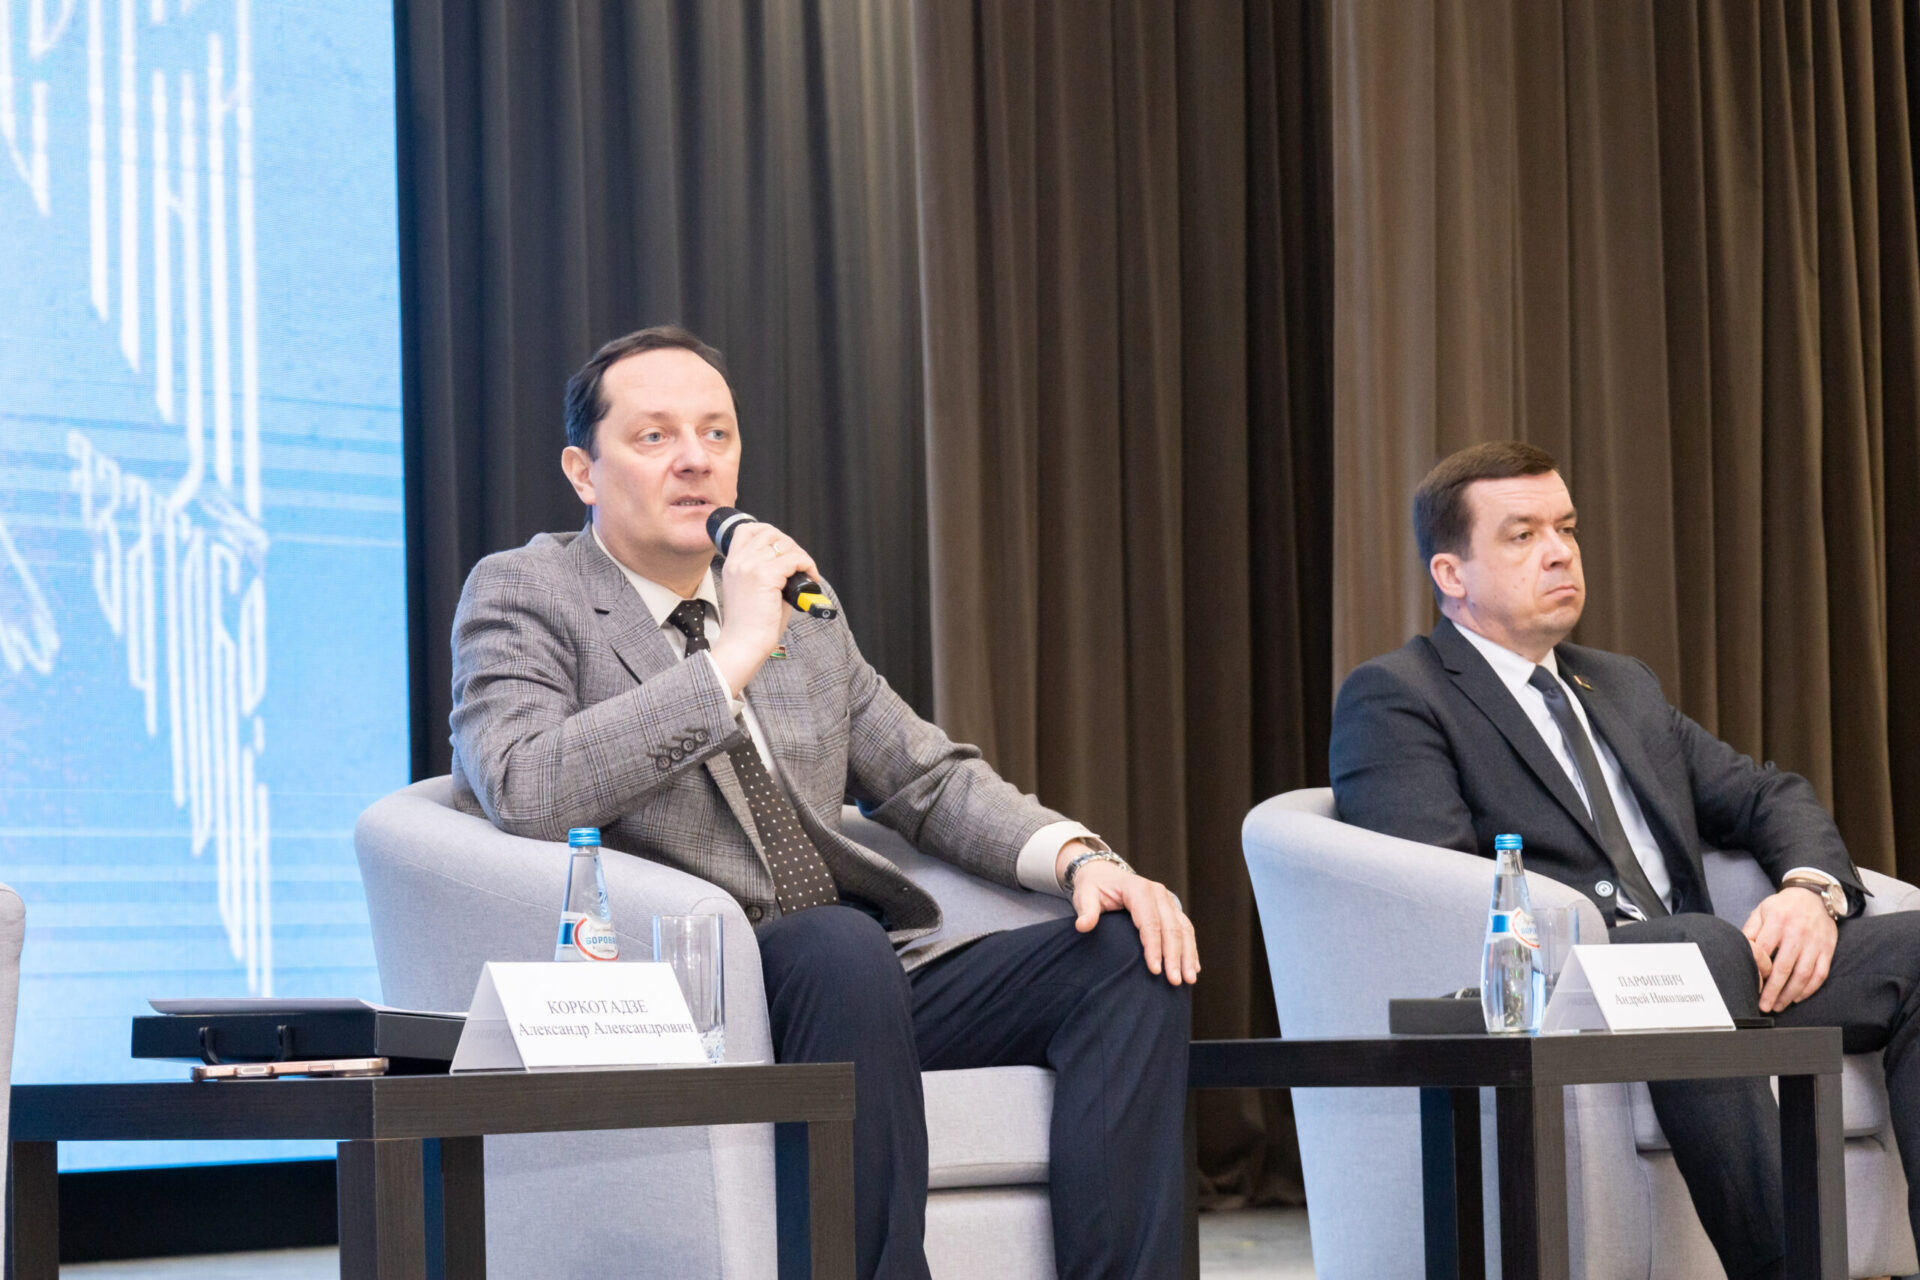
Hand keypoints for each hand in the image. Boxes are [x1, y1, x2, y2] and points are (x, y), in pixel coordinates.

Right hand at [710, 522, 818, 693]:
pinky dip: (808, 566)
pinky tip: (811, 579)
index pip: (747, 530)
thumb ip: (768, 572)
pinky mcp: (765, 576)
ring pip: (785, 544)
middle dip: (791, 546)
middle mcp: (739, 562)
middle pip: (770, 532)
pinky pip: (795, 559)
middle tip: (800, 565)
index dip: (769, 533)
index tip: (784, 549)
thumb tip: (793, 562)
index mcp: (732, 564)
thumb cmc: (750, 626)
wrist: (743, 645)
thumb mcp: (753, 590)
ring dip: (801, 556)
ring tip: (806, 573)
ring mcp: (750, 567)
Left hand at [1058, 842, 1198, 985]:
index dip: (1153, 947)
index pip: (1150, 922)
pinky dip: (1190, 948)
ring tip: (1189, 979)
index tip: (1155, 970)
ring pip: (1183, 929)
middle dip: (1174, 956)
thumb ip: (1087, 911)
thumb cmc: (1094, 888)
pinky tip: (1194, 967)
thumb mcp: (1085, 896)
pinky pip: (1185, 929)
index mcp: (1139, 890)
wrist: (1104, 874)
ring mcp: (1168, 901)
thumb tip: (1082, 926)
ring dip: (1187, 955)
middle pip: (1171, 928)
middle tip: (1175, 981)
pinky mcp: (1172, 909)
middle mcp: (1158, 894)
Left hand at [1741, 887, 1838, 1012]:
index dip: (1757, 971)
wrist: (1814, 897)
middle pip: (1784, 967)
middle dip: (1773, 990)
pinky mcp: (1828, 949)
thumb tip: (1739, 951)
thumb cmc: (1782, 907)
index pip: (1764, 951)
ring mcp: (1815, 942)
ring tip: (1779, 1005)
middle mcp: (1798, 932)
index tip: (1751, 986)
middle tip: (1764, 1005)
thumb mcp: (1762, 911)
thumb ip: (1750, 931)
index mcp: (1778, 921)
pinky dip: (1810, 989)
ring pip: (1803, 974)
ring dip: (1790, 993)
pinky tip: (1797, 997)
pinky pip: (1821, 973)